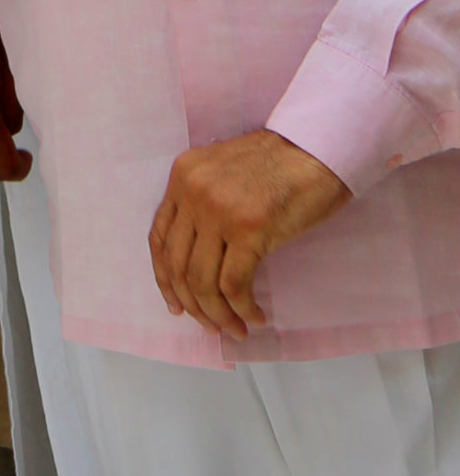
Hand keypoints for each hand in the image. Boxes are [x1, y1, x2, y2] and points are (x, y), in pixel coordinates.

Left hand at [148, 129, 348, 338]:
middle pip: (178, 265)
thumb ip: (204, 202)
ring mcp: (219, 210)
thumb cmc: (279, 162)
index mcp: (183, 175)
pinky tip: (257, 317)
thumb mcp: (224, 172)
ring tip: (236, 328)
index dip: (164, 279)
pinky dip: (243, 309)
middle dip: (193, 304)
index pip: (159, 238)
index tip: (176, 305)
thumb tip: (201, 259)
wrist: (317, 147)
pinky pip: (235, 285)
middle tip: (211, 325)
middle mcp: (193, 191)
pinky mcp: (249, 228)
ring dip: (218, 314)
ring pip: (203, 281)